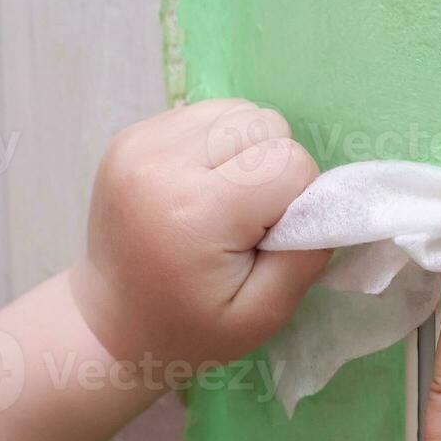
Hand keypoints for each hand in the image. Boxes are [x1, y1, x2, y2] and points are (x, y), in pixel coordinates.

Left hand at [72, 99, 327, 366]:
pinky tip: (198, 187)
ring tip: (222, 201)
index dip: (297, 201)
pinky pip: (205, 115)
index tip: (269, 238)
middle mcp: (161, 163)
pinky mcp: (130, 135)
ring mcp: (140, 143)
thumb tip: (329, 200)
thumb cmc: (192, 329)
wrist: (110, 324)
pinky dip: (217, 146)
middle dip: (273, 169)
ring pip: (238, 110)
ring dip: (247, 151)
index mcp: (194, 211)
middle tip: (246, 221)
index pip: (290, 163)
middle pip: (265, 124)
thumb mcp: (262, 315)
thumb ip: (305, 256)